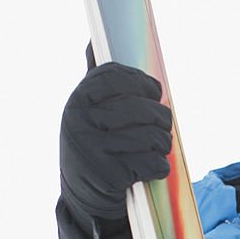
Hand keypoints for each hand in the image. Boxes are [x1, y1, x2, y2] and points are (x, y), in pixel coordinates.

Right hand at [60, 61, 172, 219]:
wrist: (84, 198)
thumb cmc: (96, 146)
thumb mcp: (89, 112)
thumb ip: (96, 81)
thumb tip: (92, 40)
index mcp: (78, 100)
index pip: (116, 77)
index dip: (143, 83)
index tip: (154, 93)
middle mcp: (80, 121)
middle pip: (142, 108)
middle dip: (161, 119)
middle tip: (161, 128)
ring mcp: (93, 149)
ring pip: (152, 137)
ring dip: (162, 145)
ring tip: (155, 149)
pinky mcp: (109, 175)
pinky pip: (152, 163)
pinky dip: (159, 167)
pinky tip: (150, 169)